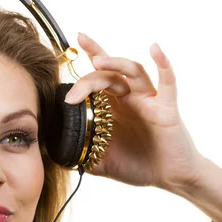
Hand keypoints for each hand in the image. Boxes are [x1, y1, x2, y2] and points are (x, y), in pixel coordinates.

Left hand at [65, 33, 202, 190]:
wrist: (168, 178)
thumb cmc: (137, 165)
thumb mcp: (101, 160)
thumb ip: (80, 155)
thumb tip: (53, 157)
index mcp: (110, 106)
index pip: (95, 76)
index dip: (84, 58)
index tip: (70, 44)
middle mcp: (128, 97)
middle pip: (107, 74)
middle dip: (87, 79)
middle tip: (72, 94)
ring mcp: (147, 100)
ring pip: (132, 71)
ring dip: (115, 63)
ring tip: (97, 60)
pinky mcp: (166, 108)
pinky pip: (167, 83)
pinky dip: (163, 64)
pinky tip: (155, 49)